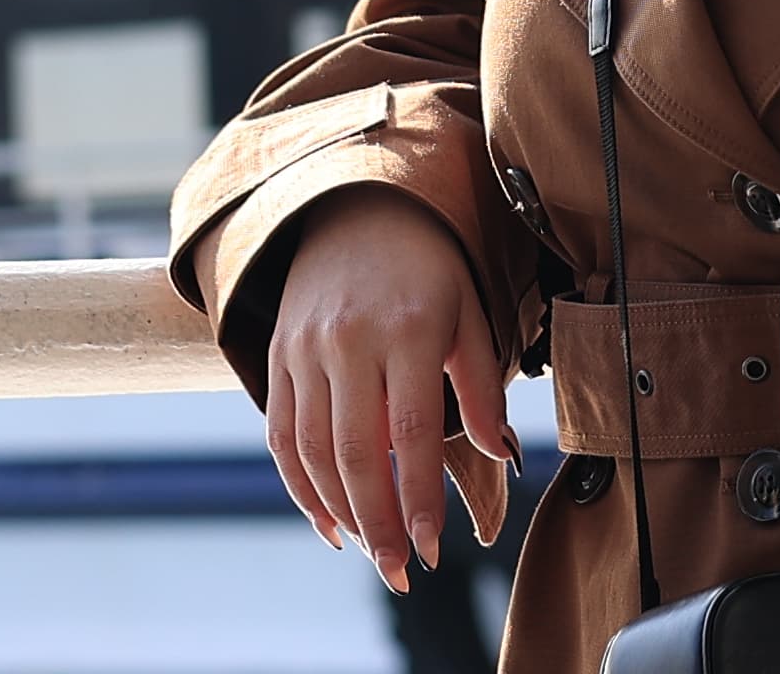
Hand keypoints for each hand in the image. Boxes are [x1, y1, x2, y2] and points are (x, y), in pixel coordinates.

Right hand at [263, 186, 515, 593]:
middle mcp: (349, 340)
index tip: (432, 549)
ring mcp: (304, 348)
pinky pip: (280, 435)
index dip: (419, 498)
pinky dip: (300, 487)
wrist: (355, 207)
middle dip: (378, 523)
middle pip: (355, 452)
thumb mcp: (470, 310)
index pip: (411, 432)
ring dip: (340, 513)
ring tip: (371, 552)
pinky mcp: (277, 355)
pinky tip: (328, 521)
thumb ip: (481, 385)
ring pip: (311, 451)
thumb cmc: (428, 266)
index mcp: (407, 329)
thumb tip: (502, 453)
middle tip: (400, 571)